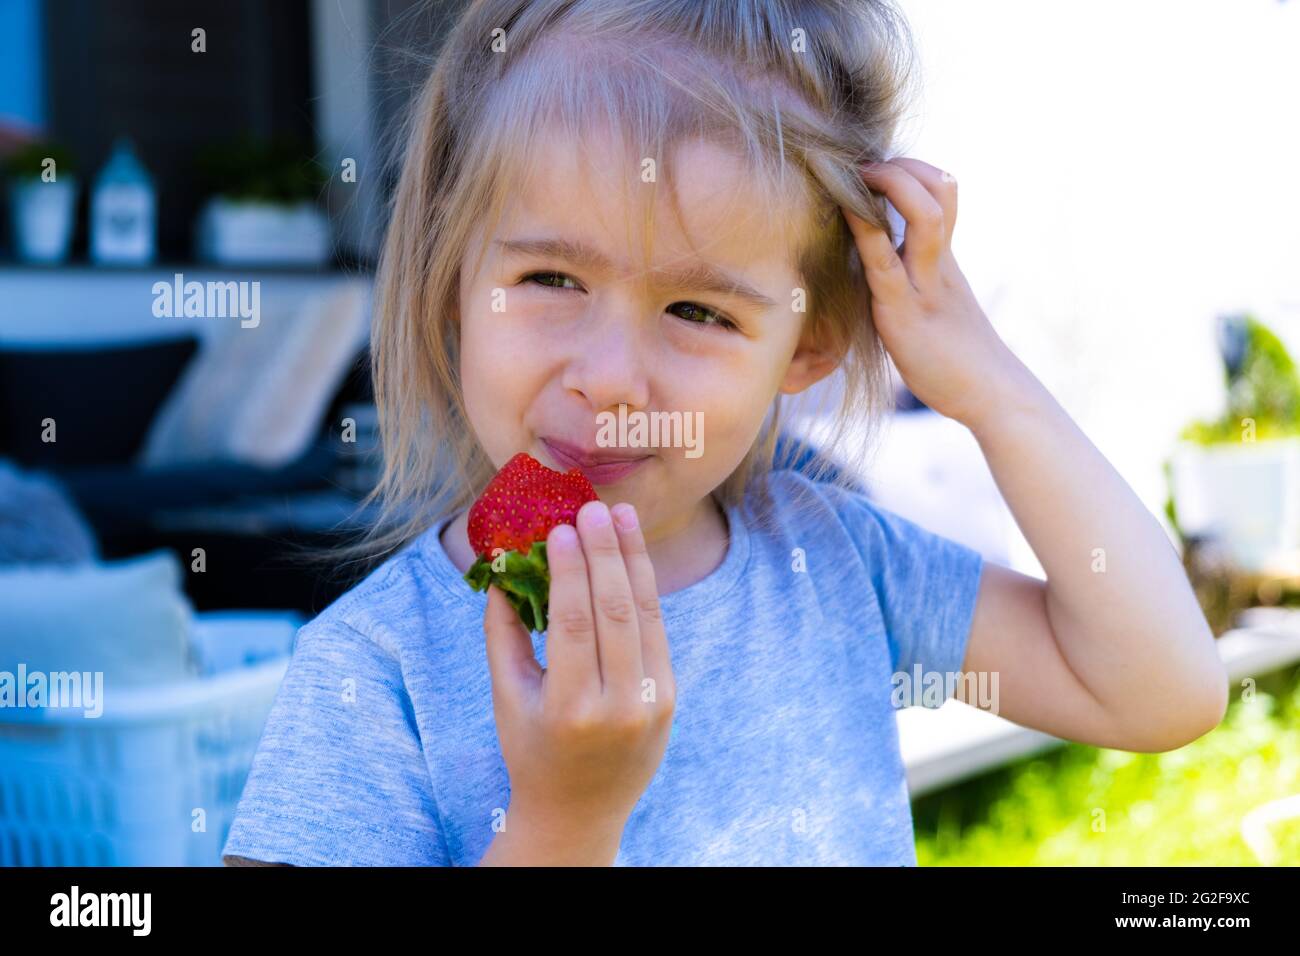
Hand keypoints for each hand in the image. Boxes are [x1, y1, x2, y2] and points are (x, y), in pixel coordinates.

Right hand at [480, 499, 675, 863]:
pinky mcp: (669, 697)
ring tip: (621, 516)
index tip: (562, 528)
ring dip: (634, 559)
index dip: (570, 571)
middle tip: (594, 509)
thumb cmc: (532, 748)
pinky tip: (632, 555)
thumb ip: (502, 634)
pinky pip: (656, 631)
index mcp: (570, 709)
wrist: (580, 810)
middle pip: (617, 612)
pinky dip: (645, 589)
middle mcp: (618, 706)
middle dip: (606, 554)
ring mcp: (652, 703)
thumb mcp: (507, 697)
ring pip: (647, 615)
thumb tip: (502, 568)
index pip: (573, 625)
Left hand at [842, 158, 1033, 430]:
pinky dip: (865, 231)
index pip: (942, 192)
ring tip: (857, 175)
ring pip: (924, 216)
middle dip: (901, 166)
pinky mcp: (904, 313)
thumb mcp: (937, 306)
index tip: (879, 166)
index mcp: (944, 257)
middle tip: (864, 165)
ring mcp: (924, 284)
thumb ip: (916, 281)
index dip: (913, 170)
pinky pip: (886, 263)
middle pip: (938, 190)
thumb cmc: (957, 357)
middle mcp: (938, 261)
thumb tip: (881, 269)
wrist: (990, 393)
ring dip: (891, 185)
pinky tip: (844, 212)